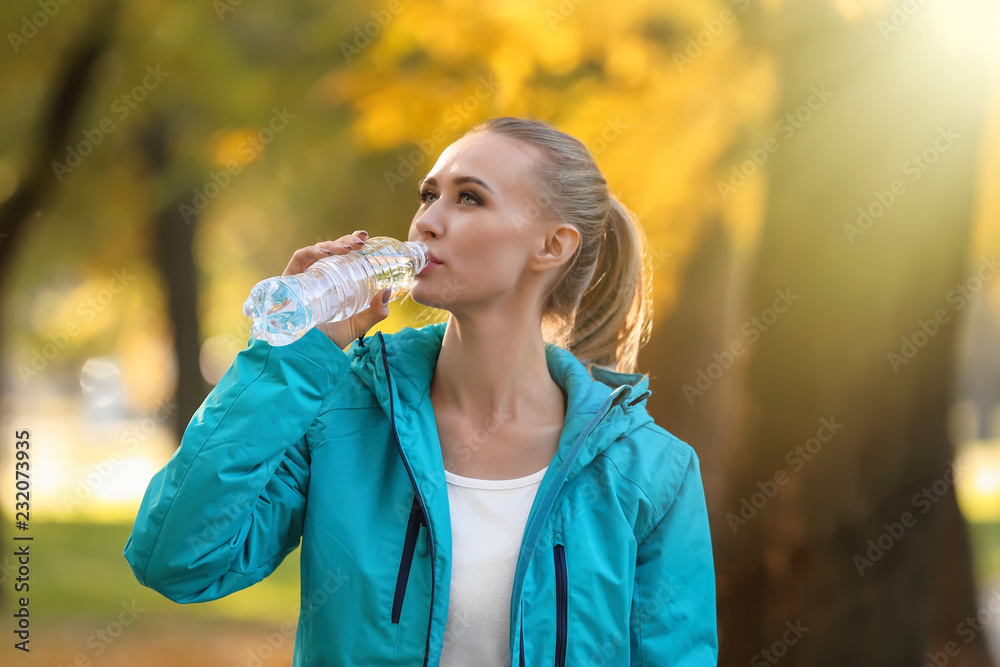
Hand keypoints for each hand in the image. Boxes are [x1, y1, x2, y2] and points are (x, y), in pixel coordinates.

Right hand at [282, 230, 390, 349]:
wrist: (309, 354)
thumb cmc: (332, 338)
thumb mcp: (359, 324)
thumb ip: (376, 311)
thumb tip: (387, 291)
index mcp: (335, 282)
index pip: (343, 256)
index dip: (352, 243)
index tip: (365, 238)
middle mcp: (319, 276)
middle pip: (331, 251)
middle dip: (345, 240)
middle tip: (360, 241)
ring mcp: (304, 278)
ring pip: (316, 252)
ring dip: (332, 245)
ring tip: (347, 248)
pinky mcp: (289, 281)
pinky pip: (298, 260)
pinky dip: (311, 252)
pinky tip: (325, 254)